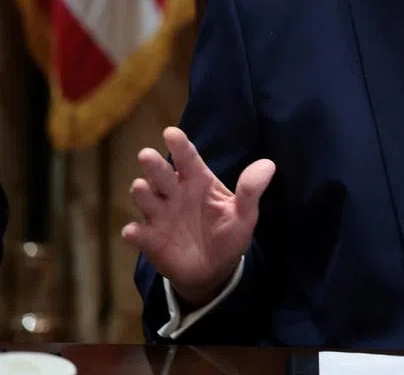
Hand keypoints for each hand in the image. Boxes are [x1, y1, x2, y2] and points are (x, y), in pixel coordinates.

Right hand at [121, 126, 274, 306]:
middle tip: (148, 155)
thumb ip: (250, 190)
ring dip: (142, 193)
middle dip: (154, 165)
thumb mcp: (244, 215)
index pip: (187, 159)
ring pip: (145, 198)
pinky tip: (134, 232)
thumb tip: (269, 165)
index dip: (179, 145)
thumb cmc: (228, 234)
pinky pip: (138, 233)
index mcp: (197, 181)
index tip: (171, 133)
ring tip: (143, 188)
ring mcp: (160, 215)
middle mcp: (175, 193)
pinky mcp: (150, 239)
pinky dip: (134, 232)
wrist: (215, 271)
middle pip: (161, 174)